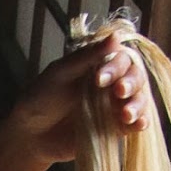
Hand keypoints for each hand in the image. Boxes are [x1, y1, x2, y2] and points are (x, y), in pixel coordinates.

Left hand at [4, 31, 150, 168]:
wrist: (30, 134)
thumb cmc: (41, 97)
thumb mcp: (62, 72)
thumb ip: (88, 57)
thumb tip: (116, 36)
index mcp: (100, 65)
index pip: (121, 59)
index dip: (116, 67)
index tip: (99, 79)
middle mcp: (111, 84)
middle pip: (136, 78)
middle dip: (131, 84)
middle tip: (118, 92)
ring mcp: (114, 107)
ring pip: (139, 101)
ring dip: (138, 105)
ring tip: (126, 114)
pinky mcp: (114, 129)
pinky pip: (134, 126)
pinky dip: (140, 124)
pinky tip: (139, 124)